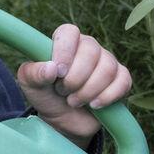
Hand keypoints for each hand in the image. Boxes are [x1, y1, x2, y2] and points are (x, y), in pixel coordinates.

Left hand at [16, 25, 131, 147]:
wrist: (64, 121)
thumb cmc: (47, 96)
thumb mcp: (30, 85)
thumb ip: (33, 73)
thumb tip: (50, 68)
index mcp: (66, 42)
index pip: (69, 32)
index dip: (64, 50)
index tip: (58, 72)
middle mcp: (89, 47)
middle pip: (91, 51)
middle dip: (75, 78)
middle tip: (63, 91)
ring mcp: (107, 62)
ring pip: (107, 68)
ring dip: (88, 91)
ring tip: (74, 101)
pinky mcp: (121, 79)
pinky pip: (123, 81)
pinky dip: (107, 97)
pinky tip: (94, 105)